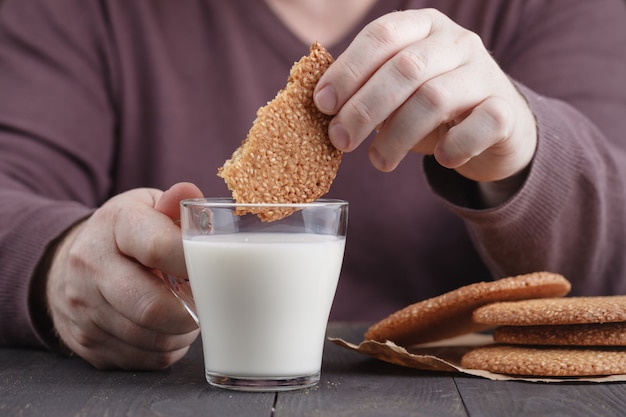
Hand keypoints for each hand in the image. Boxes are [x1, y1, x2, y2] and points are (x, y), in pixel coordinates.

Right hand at [46, 182, 202, 369]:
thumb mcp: (148, 207)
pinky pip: (144, 359)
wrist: (72, 263)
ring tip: (188, 313)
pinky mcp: (87, 343)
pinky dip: (167, 349)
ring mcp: (84, 309)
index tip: (214, 269)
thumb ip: (175, 204)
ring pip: (152, 340)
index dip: (197, 263)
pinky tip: (168, 329)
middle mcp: (91, 266)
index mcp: (115, 225)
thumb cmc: (128, 233)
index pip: (160, 248)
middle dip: (191, 312)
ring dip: (183, 333)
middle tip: (205, 302)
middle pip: (153, 307)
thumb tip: (191, 194)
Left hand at [314, 9, 536, 182]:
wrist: (496, 127)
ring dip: (397, 136)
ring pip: (434, 99)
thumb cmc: (432, 109)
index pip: (381, 35)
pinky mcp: (507, 109)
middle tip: (341, 140)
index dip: (348, 70)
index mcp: (423, 27)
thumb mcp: (397, 92)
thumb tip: (325, 109)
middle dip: (365, 108)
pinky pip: (479, 126)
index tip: (323, 104)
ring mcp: (485, 73)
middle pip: (405, 68)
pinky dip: (454, 147)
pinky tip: (440, 158)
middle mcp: (457, 41)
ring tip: (378, 161)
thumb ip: (367, 91)